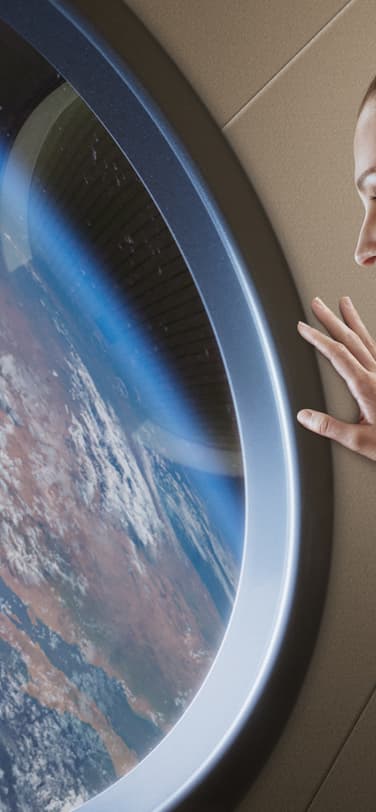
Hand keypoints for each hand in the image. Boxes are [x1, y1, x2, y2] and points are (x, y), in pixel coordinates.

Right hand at [297, 296, 375, 459]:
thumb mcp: (358, 441)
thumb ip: (329, 427)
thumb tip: (304, 417)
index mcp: (366, 385)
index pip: (337, 354)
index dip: (318, 338)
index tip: (304, 328)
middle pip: (350, 339)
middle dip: (331, 319)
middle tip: (317, 304)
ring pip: (367, 339)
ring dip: (353, 320)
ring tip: (344, 304)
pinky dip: (370, 337)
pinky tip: (368, 334)